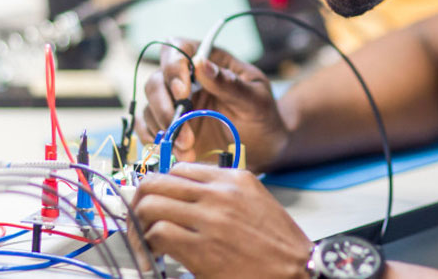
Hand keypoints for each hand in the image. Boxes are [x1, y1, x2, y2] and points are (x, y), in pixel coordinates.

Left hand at [133, 163, 311, 278]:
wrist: (298, 270)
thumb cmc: (278, 244)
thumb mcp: (256, 203)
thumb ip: (224, 193)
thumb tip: (187, 197)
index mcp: (234, 179)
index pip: (179, 169)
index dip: (161, 185)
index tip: (156, 199)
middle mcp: (220, 193)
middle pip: (157, 181)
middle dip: (140, 199)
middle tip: (140, 217)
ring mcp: (210, 219)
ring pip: (151, 204)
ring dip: (141, 223)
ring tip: (147, 238)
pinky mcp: (201, 248)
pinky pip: (158, 233)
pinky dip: (150, 244)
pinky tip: (158, 253)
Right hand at [136, 39, 289, 171]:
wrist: (265, 148)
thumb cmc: (263, 116)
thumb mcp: (255, 100)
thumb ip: (230, 84)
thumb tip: (201, 63)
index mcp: (209, 62)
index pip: (178, 48)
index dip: (173, 65)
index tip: (183, 91)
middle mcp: (187, 80)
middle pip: (156, 80)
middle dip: (164, 104)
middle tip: (182, 126)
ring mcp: (176, 104)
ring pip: (150, 106)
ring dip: (163, 127)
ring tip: (187, 147)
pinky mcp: (170, 127)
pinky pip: (147, 128)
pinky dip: (155, 140)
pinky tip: (175, 151)